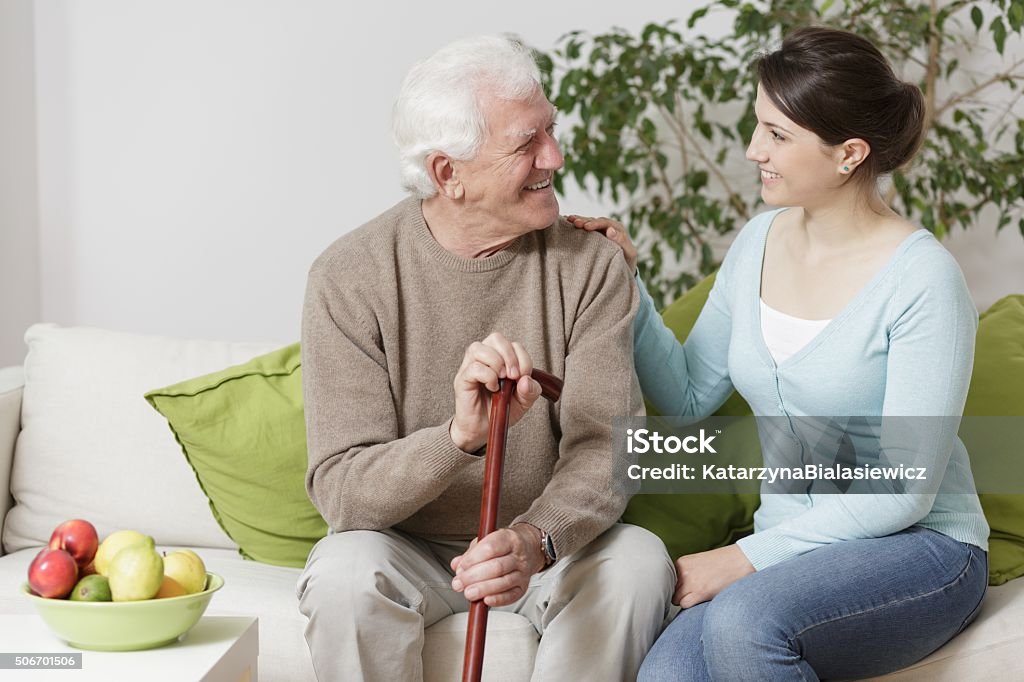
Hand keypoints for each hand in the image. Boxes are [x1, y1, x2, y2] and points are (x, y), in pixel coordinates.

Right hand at [449, 332, 542, 452]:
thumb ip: (530, 390)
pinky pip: (473, 368)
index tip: (525, 375)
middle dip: (510, 355)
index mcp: (499, 359)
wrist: (482, 431)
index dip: (522, 356)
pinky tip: (492, 388)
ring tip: (502, 379)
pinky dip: (487, 376)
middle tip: (514, 376)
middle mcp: (483, 359)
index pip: (511, 343)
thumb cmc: (500, 410)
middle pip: (495, 338)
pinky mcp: (462, 380)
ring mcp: (469, 367)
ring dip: (496, 362)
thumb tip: (526, 379)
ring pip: (478, 348)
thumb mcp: (523, 402)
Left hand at [450, 524, 545, 606]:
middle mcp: (518, 555)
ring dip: (483, 589)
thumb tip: (457, 564)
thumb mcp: (487, 540)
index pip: (490, 548)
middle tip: (459, 583)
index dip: (473, 559)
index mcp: (508, 538)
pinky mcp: (523, 587)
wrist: (529, 548)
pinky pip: (511, 596)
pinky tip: (485, 600)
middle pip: (496, 567)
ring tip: (468, 593)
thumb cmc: (505, 544)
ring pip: (503, 582)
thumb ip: (470, 553)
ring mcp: (522, 572)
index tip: (461, 567)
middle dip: (474, 577)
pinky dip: (497, 600)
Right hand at [565, 215, 637, 273]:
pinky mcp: (593, 234)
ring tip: (568, 220)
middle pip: (595, 221)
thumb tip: (610, 230)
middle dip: (585, 221)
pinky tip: (566, 221)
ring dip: (579, 220)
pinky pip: (584, 227)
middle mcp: (609, 227)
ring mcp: (600, 230)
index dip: (595, 224)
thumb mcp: (628, 254)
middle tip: (574, 223)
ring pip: (588, 222)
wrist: (623, 270)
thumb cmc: (627, 263)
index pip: (606, 224)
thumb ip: (622, 242)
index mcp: (618, 229)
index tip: (586, 227)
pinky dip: (576, 223)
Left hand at [673, 545, 754, 608]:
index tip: (685, 589)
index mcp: (682, 562)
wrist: (742, 559)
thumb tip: (679, 588)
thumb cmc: (724, 562)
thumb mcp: (700, 562)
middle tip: (693, 594)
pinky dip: (692, 606)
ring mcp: (690, 582)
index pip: (668, 580)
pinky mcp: (699, 592)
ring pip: (676, 599)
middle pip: (670, 590)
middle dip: (679, 594)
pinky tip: (702, 600)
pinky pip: (684, 605)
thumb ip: (687, 572)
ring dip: (686, 600)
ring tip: (699, 597)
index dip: (676, 587)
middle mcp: (683, 571)